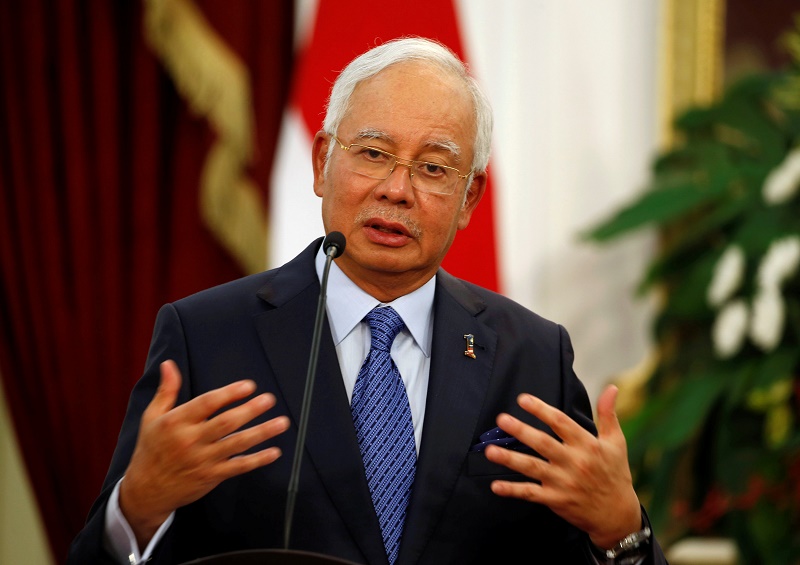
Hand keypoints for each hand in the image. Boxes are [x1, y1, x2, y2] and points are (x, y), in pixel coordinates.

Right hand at [119, 360, 289, 547]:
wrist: (146, 491)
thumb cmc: (151, 449)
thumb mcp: (152, 417)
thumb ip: (166, 390)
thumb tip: (169, 364)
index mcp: (176, 422)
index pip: (206, 404)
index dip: (229, 394)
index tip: (249, 386)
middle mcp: (190, 440)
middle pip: (225, 423)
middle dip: (250, 410)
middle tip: (269, 399)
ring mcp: (203, 460)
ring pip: (236, 444)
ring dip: (261, 433)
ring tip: (282, 422)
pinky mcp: (211, 476)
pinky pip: (238, 467)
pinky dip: (258, 460)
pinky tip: (275, 451)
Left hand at [485, 384, 640, 548]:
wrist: (617, 515)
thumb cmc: (615, 473)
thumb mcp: (616, 442)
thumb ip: (608, 414)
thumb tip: (611, 387)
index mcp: (587, 445)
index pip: (561, 423)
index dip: (541, 410)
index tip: (522, 399)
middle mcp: (574, 462)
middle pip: (543, 443)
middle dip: (521, 431)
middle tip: (501, 419)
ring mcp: (563, 482)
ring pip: (532, 468)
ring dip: (510, 459)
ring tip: (490, 450)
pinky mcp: (555, 500)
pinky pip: (531, 493)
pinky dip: (513, 490)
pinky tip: (495, 486)